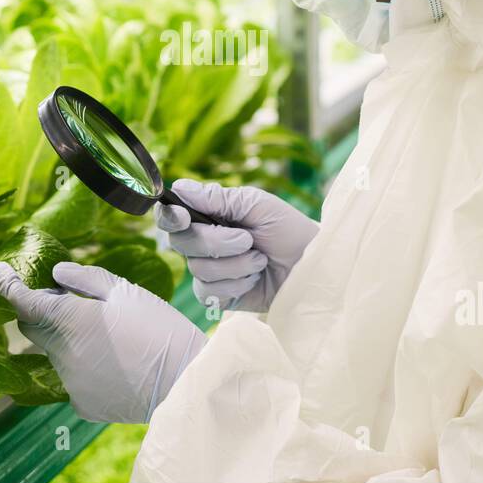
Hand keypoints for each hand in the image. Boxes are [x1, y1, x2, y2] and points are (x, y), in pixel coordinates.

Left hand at [0, 260, 205, 424]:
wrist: (184, 381)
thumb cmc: (159, 328)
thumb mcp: (127, 292)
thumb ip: (85, 279)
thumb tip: (55, 274)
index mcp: (69, 319)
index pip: (21, 300)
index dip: (5, 284)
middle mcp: (61, 353)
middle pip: (33, 327)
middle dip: (42, 311)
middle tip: (73, 301)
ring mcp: (69, 381)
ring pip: (55, 352)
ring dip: (69, 340)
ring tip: (111, 337)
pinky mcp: (81, 402)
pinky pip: (72, 377)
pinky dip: (84, 366)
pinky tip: (116, 363)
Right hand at [156, 179, 319, 312]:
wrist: (312, 265)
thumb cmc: (288, 229)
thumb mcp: (256, 204)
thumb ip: (217, 197)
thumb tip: (179, 187)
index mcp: (210, 215)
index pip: (173, 216)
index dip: (171, 216)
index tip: (185, 216)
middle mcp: (203, 242)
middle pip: (180, 242)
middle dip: (216, 241)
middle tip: (247, 239)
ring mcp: (210, 270)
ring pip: (197, 268)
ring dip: (235, 264)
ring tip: (260, 259)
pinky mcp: (219, 296)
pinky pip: (208, 292)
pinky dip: (236, 284)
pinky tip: (255, 278)